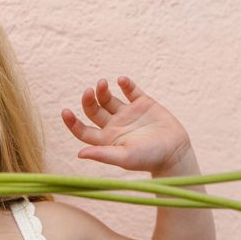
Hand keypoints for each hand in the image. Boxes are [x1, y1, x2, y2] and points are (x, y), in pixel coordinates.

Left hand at [61, 76, 193, 174]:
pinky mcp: (143, 104)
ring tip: (102, 83)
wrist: (175, 151)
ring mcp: (128, 114)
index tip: (65, 111)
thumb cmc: (148, 159)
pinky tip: (122, 80)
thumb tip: (79, 154)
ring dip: (102, 90)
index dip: (72, 122)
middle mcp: (114, 126)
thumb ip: (103, 154)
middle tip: (89, 91)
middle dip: (89, 101)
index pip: (83, 131)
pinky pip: (131, 90)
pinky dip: (126, 84)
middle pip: (94, 111)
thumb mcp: (124, 157)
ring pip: (108, 99)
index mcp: (106, 140)